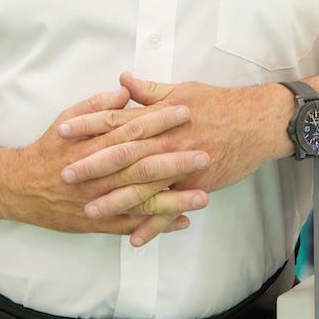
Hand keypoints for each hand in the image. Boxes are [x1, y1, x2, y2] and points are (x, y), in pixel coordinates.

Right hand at [0, 87, 209, 240]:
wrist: (20, 187)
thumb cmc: (49, 148)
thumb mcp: (68, 118)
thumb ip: (97, 105)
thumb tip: (125, 91)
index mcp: (93, 143)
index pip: (132, 129)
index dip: (160, 121)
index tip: (185, 112)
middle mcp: (98, 173)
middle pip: (141, 165)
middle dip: (175, 160)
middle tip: (205, 154)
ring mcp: (99, 200)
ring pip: (140, 199)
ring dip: (173, 198)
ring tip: (203, 195)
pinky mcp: (98, 222)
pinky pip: (131, 225)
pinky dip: (156, 224)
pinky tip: (182, 221)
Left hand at [58, 73, 291, 243]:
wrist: (256, 123)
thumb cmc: (218, 103)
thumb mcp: (181, 90)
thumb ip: (149, 90)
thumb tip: (122, 80)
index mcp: (158, 116)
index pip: (115, 119)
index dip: (87, 125)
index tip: (62, 131)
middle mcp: (165, 141)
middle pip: (122, 155)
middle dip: (92, 166)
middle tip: (65, 177)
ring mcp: (180, 165)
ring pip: (142, 186)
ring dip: (115, 201)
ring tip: (89, 212)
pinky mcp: (195, 185)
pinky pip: (169, 209)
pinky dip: (152, 225)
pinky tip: (133, 239)